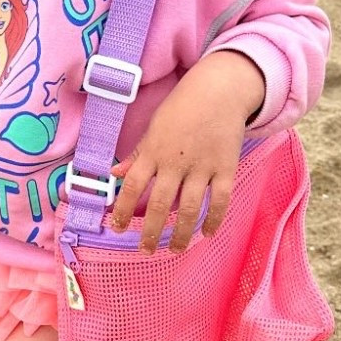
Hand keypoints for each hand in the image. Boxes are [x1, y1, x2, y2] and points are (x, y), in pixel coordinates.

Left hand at [106, 51, 265, 251]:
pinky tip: (207, 234)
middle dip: (150, 231)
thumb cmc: (182, 107)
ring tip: (174, 250)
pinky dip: (214, 219)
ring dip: (181, 233)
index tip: (117, 229)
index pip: (133, 185)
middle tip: (144, 250)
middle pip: (160, 203)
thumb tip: (114, 174)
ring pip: (190, 207)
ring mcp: (202, 166)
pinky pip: (220, 200)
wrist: (220, 90)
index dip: (124, 210)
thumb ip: (137, 153)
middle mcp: (175, 162)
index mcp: (154, 151)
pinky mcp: (226, 167)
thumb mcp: (154, 127)